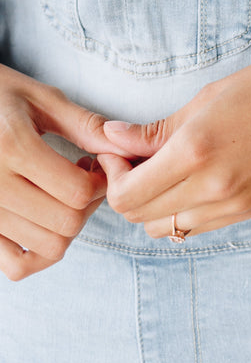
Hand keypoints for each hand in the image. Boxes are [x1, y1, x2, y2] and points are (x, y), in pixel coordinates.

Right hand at [0, 64, 111, 280]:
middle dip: (89, 204)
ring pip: (48, 248)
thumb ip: (86, 126)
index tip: (99, 163)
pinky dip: (39, 252)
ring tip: (63, 193)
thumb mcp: (43, 99)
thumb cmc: (0, 96)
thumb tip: (126, 149)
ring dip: (69, 226)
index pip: (77, 190)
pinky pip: (16, 266)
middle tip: (84, 177)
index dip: (102, 181)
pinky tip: (44, 219)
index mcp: (11, 146)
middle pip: (66, 224)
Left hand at [99, 38, 250, 239]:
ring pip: (167, 229)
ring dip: (153, 206)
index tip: (116, 150)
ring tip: (162, 170)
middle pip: (141, 218)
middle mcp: (213, 188)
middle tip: (134, 159)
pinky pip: (198, 226)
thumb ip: (155, 130)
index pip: (127, 194)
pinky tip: (191, 178)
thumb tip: (112, 140)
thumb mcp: (205, 97)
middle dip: (126, 190)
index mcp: (196, 153)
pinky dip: (182, 210)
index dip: (112, 175)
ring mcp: (235, 206)